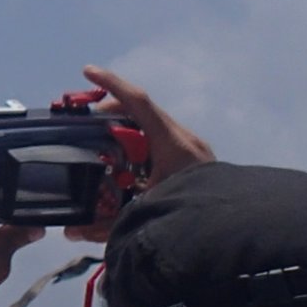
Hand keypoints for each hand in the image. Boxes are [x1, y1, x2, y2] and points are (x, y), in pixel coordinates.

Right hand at [63, 64, 214, 242]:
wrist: (236, 234)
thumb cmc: (195, 219)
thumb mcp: (145, 217)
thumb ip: (107, 225)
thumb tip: (71, 232)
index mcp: (173, 145)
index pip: (139, 103)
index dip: (112, 84)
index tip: (88, 71)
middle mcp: (185, 142)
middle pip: (143, 113)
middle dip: (112, 112)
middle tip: (86, 123)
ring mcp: (194, 151)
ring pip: (154, 128)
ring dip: (127, 132)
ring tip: (104, 147)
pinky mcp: (197, 163)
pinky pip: (164, 144)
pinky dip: (143, 147)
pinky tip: (131, 168)